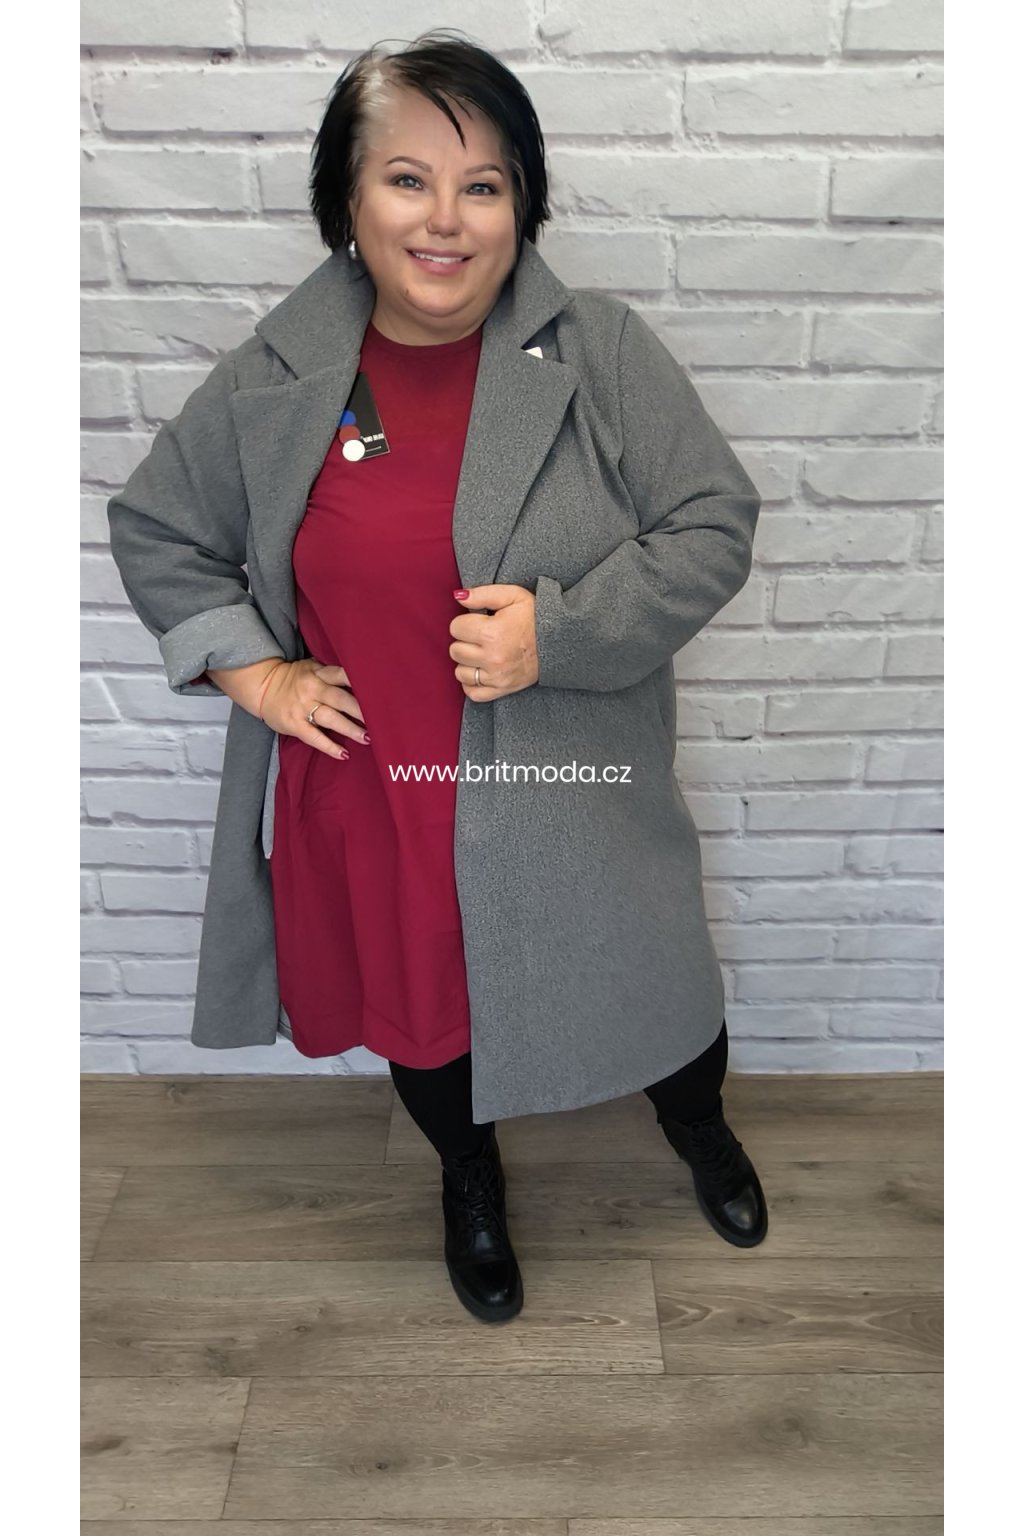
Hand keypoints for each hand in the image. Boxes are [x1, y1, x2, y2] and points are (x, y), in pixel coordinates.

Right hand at [258, 658, 368, 758]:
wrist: (263, 688)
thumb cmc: (294, 679)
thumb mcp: (311, 668)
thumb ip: (331, 673)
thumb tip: (361, 680)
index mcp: (318, 674)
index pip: (341, 675)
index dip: (359, 682)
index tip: (378, 692)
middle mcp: (312, 689)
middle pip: (340, 698)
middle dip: (360, 710)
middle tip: (380, 720)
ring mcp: (302, 708)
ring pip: (330, 718)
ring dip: (350, 729)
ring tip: (367, 738)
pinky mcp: (294, 724)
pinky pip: (314, 737)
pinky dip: (329, 747)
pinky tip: (344, 754)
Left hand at [449, 584, 538, 700]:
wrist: (559, 641)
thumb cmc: (535, 616)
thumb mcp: (512, 595)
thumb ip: (482, 593)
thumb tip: (458, 596)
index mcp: (492, 632)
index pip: (455, 628)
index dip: (465, 622)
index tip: (478, 621)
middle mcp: (493, 657)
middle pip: (455, 651)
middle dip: (465, 641)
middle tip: (481, 637)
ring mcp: (497, 677)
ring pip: (460, 673)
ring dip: (468, 663)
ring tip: (482, 653)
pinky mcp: (502, 690)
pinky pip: (473, 693)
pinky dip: (472, 684)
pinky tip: (481, 671)